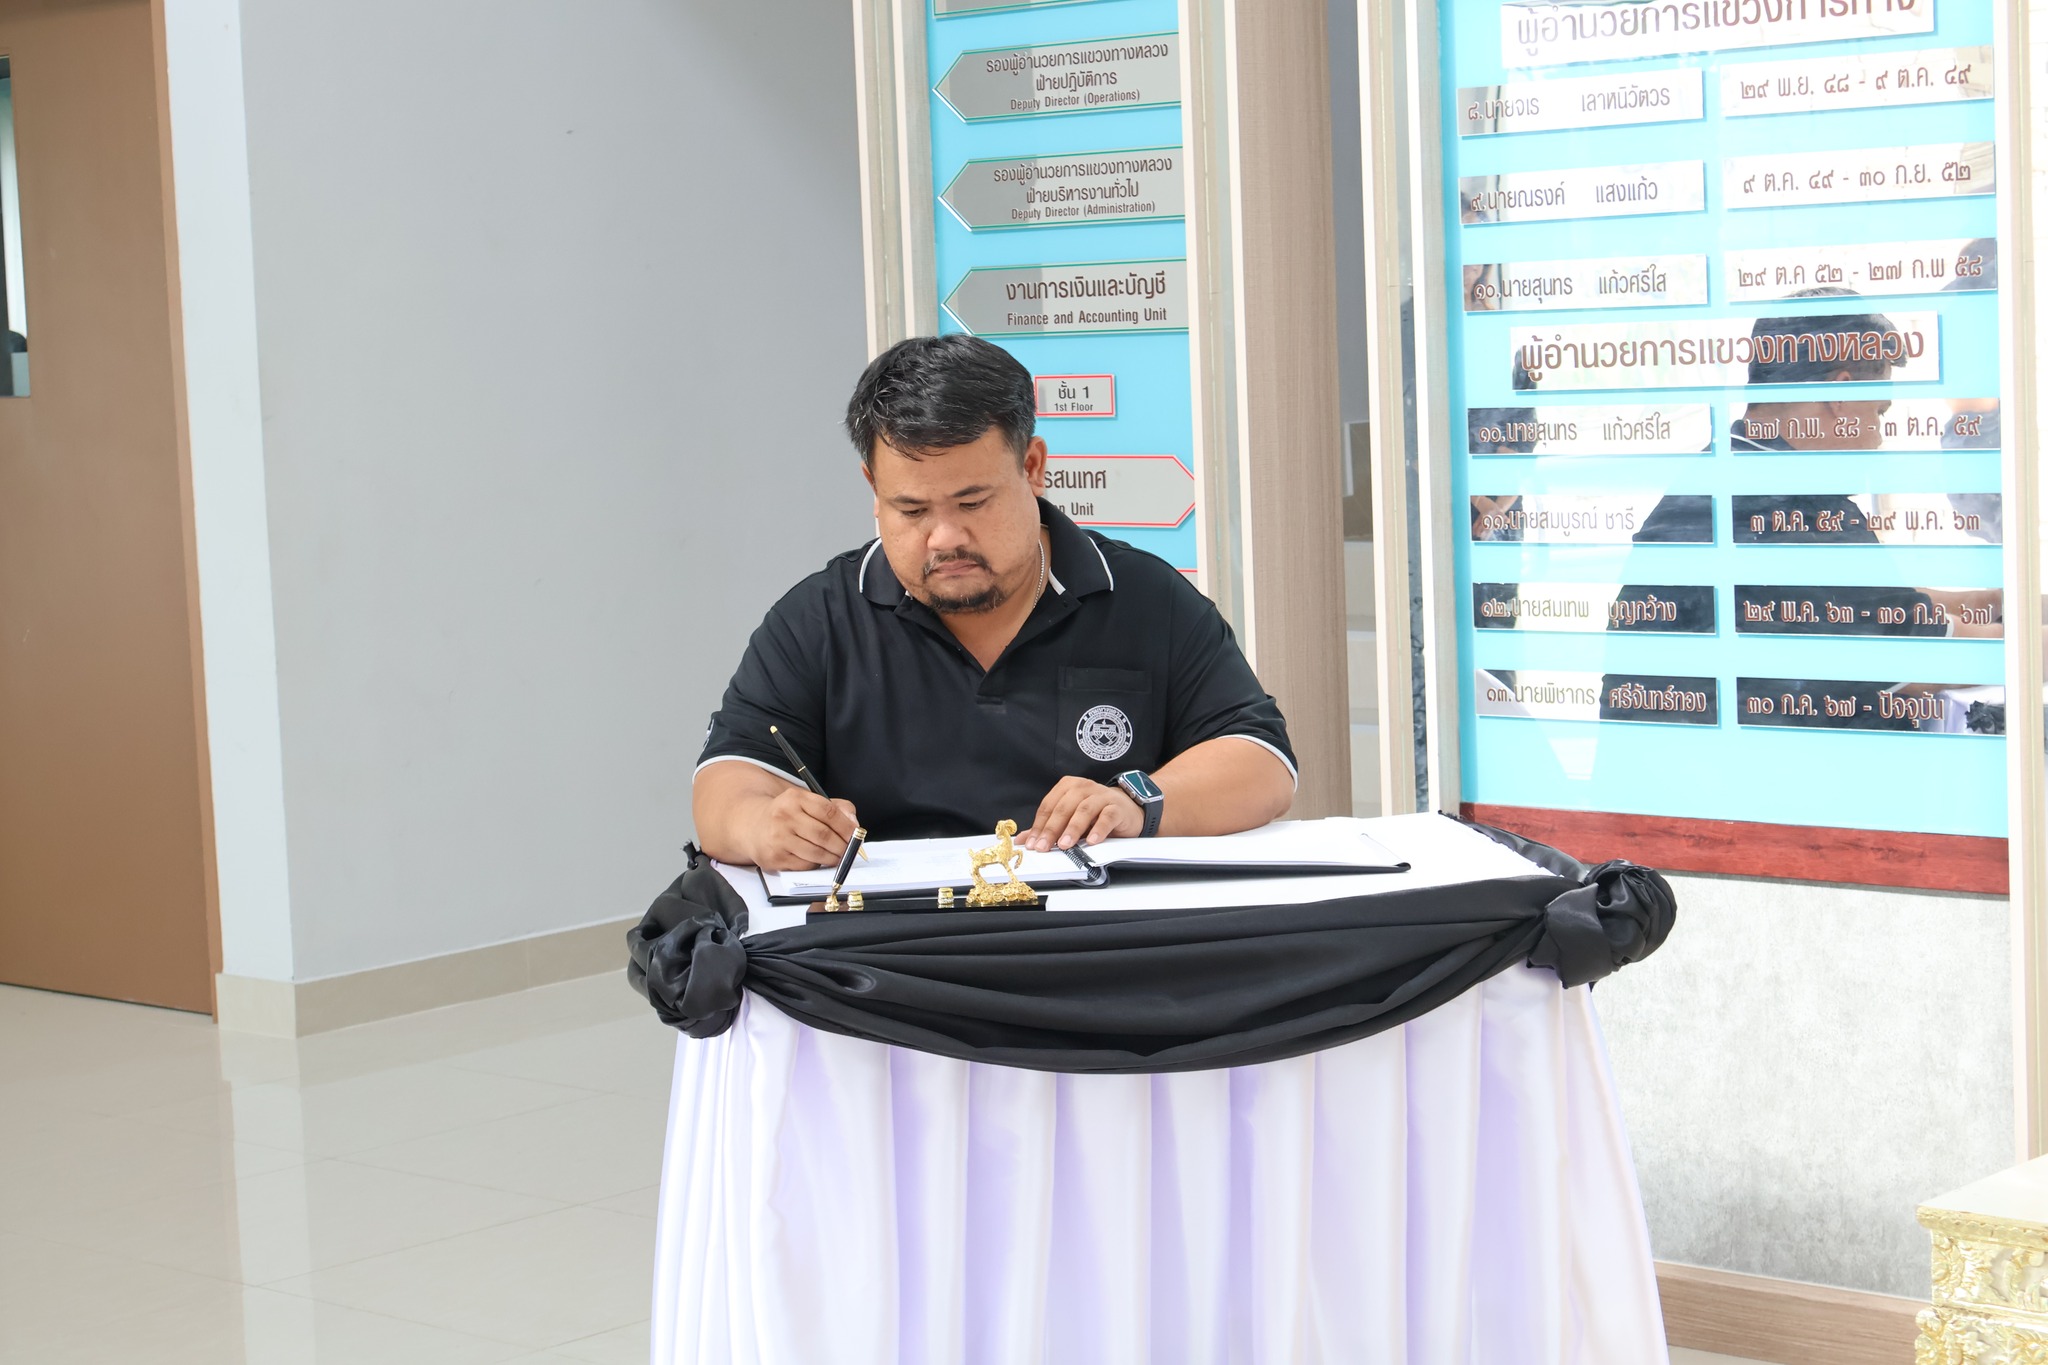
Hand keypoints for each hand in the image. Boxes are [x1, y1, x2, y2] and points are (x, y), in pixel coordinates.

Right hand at [753, 788, 858, 870]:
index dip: (846, 826)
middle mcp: (784, 816)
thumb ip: (836, 809)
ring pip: (816, 853)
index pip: (828, 812)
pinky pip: (804, 865)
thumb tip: (854, 825)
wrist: (753, 826)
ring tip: (837, 857)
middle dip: (843, 846)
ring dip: (832, 858)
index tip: (857, 835)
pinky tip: (817, 859)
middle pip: (823, 835)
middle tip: (850, 851)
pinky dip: (816, 864)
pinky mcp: (774, 857)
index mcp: (795, 798)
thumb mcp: (809, 803)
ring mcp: (777, 838)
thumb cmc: (788, 816)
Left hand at [1022, 777, 1141, 851]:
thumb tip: (1024, 839)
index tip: (1032, 844)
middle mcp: (1083, 788)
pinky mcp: (1117, 807)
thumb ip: (1048, 827)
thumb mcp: (1069, 819)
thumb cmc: (1095, 814)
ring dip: (1073, 828)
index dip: (1039, 826)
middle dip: (1052, 829)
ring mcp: (1101, 796)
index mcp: (1068, 787)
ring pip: (1084, 810)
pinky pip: (1107, 817)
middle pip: (1064, 808)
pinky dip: (1099, 829)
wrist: (1126, 810)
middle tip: (1044, 846)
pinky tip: (1092, 841)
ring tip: (1065, 844)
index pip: (1049, 806)